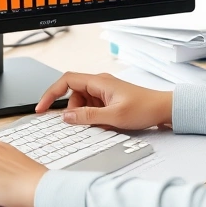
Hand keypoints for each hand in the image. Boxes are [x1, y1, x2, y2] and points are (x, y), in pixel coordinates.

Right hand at [36, 72, 172, 129]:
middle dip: (73, 111)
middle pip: (73, 94)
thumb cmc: (144, 108)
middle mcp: (99, 83)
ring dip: (84, 115)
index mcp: (98, 81)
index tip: (41, 108)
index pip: (66, 81)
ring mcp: (104, 91)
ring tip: (101, 124)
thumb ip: (88, 117)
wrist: (163, 109)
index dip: (51, 93)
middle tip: (79, 125)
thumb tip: (67, 117)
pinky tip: (105, 123)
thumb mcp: (113, 116)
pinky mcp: (109, 99)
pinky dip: (93, 117)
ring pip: (82, 102)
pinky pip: (92, 107)